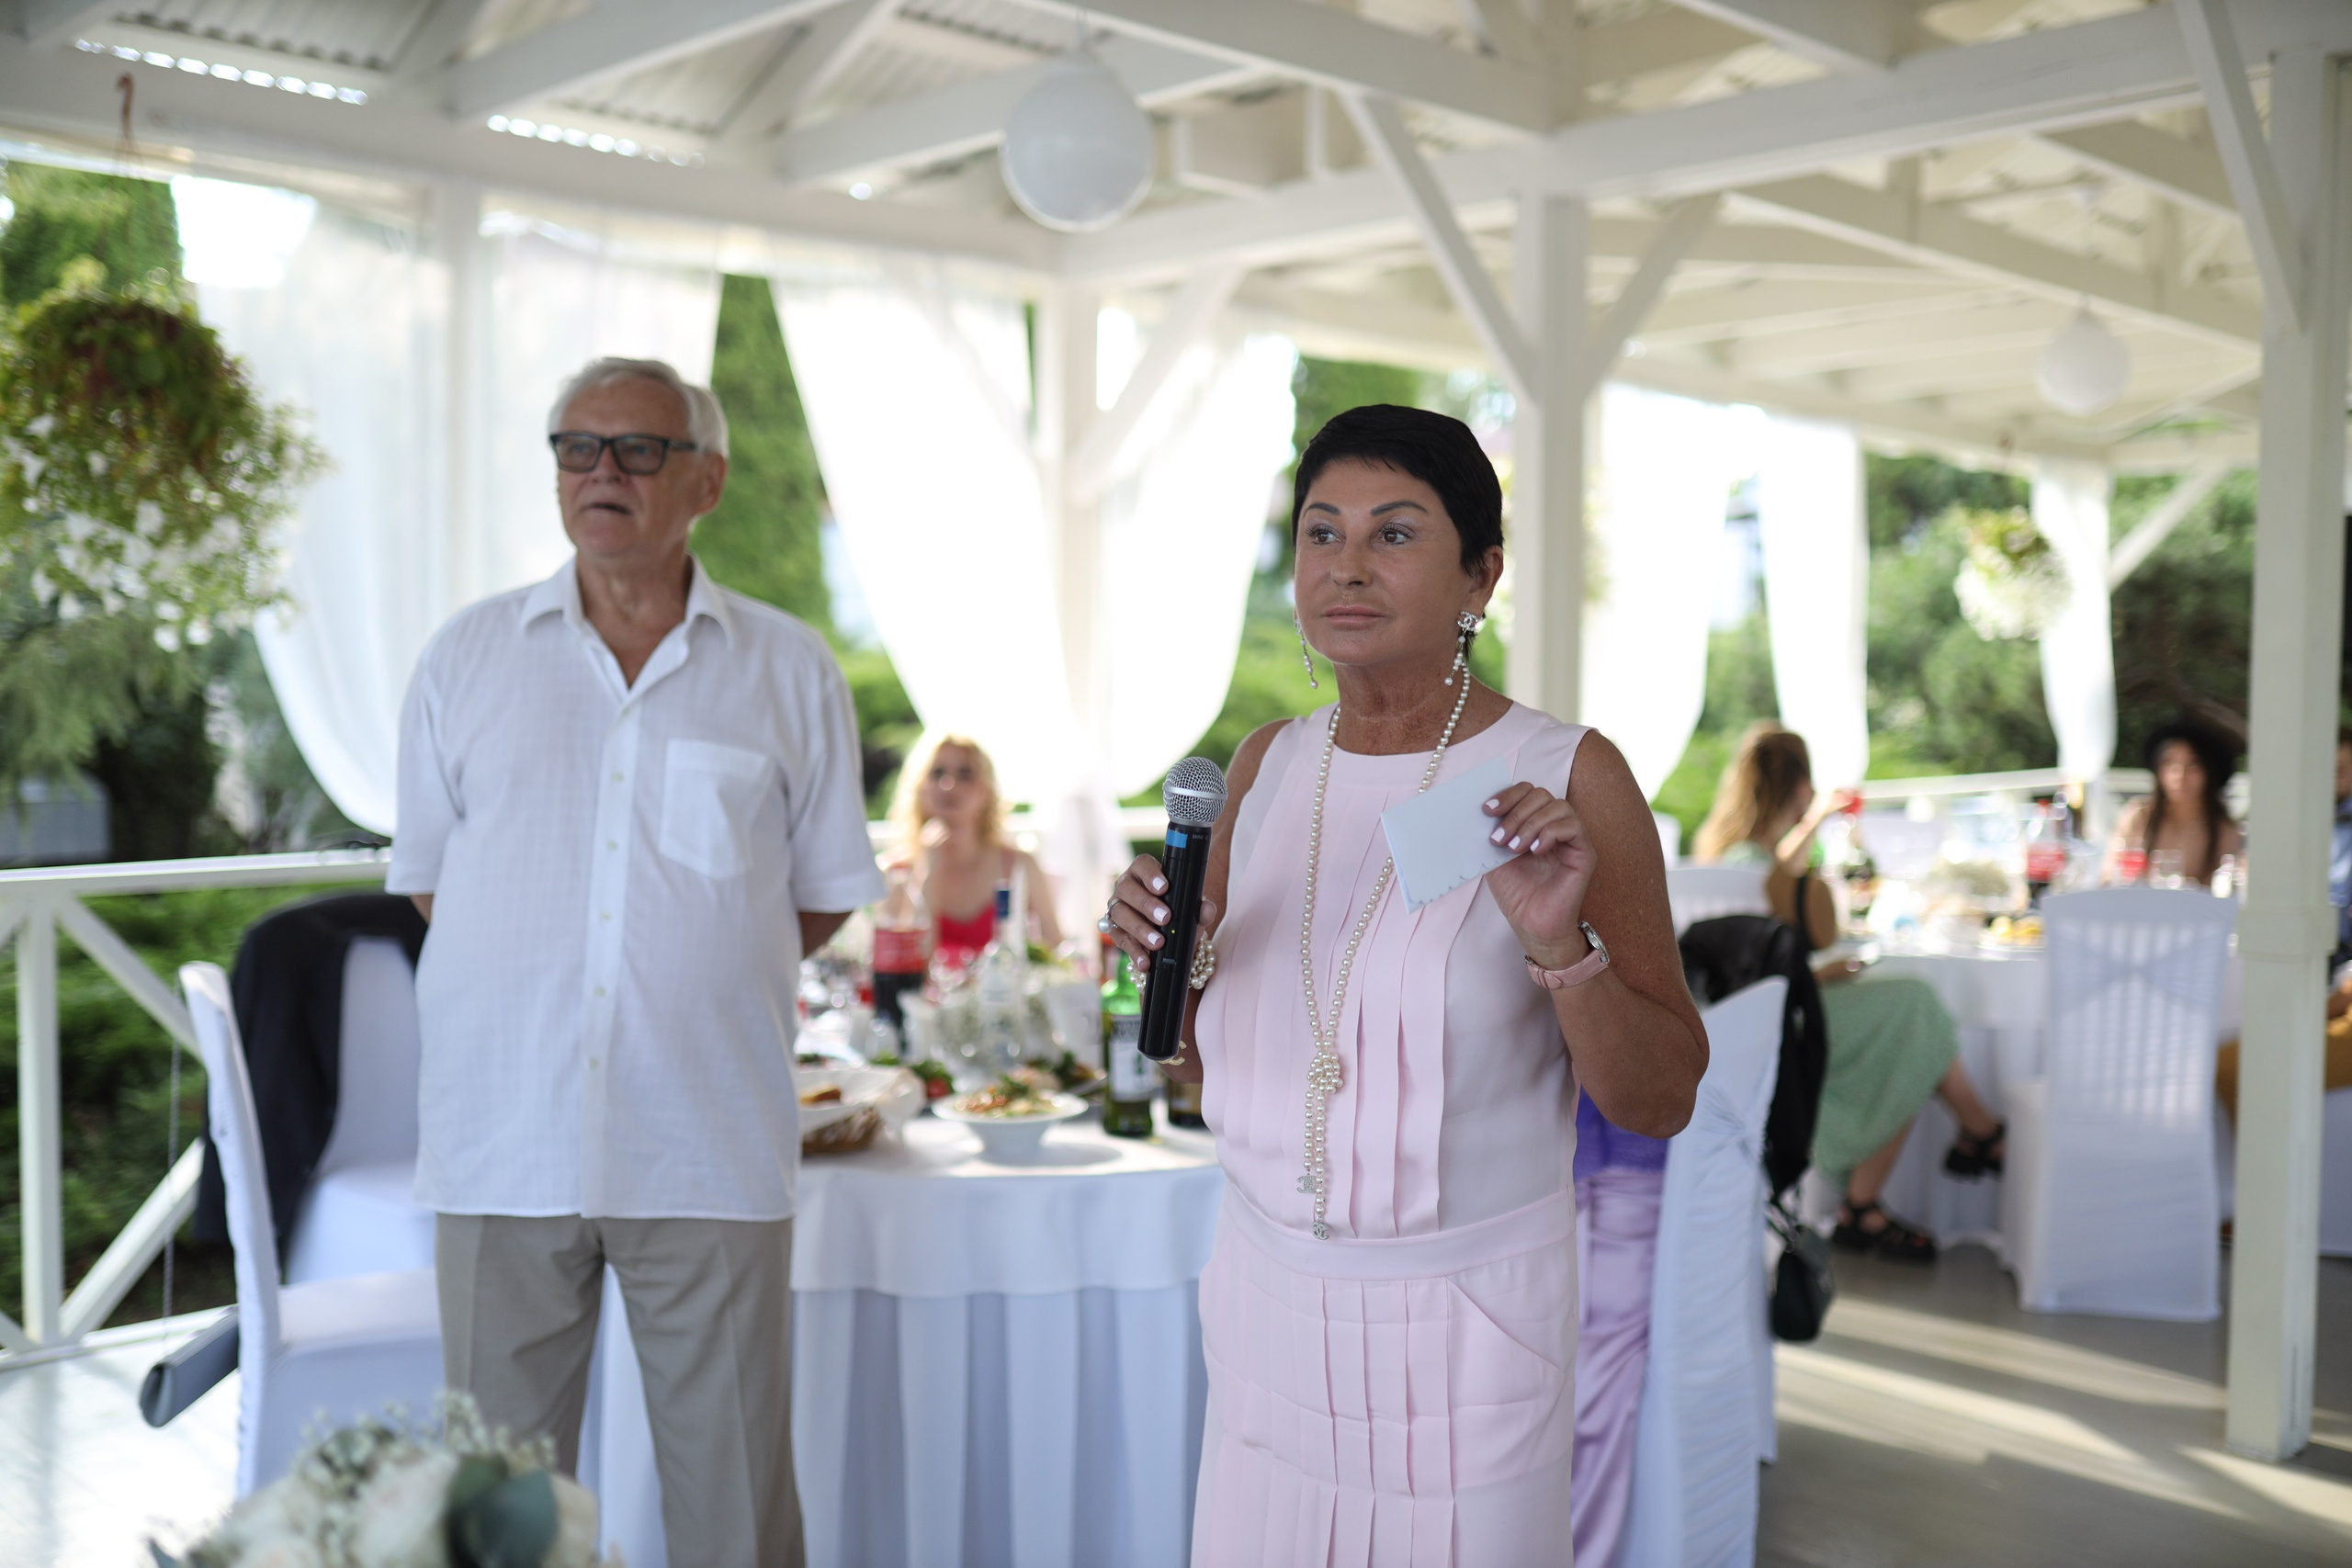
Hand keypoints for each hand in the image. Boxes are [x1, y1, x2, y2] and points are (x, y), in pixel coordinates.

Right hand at [1104, 854, 1218, 977]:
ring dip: (1140, 929)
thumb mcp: (1192, 910)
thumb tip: (1206, 909)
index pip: (1142, 865)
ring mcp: (1117, 908)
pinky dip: (1134, 952)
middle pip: (1128, 889)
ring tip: (1158, 943)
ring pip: (1120, 914)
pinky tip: (1146, 962)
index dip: (1150, 874)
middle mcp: (1126, 887)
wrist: (1171, 936)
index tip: (1164, 887)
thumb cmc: (1180, 913)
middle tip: (1165, 918)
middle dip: (1146, 904)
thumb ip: (1202, 908)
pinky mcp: (1115, 930)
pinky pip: (1121, 940)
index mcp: (1144, 873)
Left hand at [1483, 783, 1596, 969]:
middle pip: (1541, 794)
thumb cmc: (1516, 893)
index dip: (1507, 795)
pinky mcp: (1585, 852)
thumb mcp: (1493, 857)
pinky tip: (1535, 851)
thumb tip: (1471, 810)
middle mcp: (1554, 825)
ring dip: (1530, 824)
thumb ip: (1490, 832)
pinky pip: (1572, 827)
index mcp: (1534, 822)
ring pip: (1558, 806)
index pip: (1526, 791)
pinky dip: (1550, 833)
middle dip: (1515, 813)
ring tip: (1514, 848)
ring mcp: (1571, 838)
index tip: (1486, 810)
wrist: (1531, 925)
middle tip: (1498, 838)